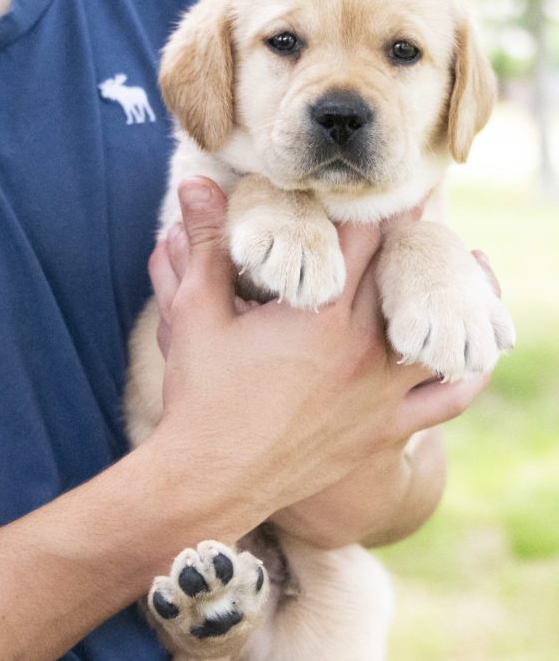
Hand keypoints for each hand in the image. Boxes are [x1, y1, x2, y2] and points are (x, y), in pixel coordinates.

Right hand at [142, 177, 485, 539]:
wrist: (210, 478)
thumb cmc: (200, 392)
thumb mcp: (196, 310)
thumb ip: (206, 243)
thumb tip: (193, 182)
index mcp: (321, 314)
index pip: (365, 239)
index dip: (369, 206)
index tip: (371, 188)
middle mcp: (364, 349)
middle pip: (404, 277)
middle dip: (405, 241)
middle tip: (412, 210)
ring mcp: (382, 394)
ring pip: (437, 331)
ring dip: (440, 297)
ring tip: (444, 271)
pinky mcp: (386, 430)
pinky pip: (447, 397)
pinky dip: (463, 369)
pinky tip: (465, 351)